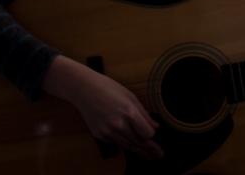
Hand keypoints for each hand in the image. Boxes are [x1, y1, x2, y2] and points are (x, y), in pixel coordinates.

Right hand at [43, 55, 162, 159]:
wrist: (85, 90)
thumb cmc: (110, 89)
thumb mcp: (131, 97)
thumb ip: (144, 114)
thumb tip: (156, 126)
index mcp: (129, 112)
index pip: (146, 133)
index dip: (151, 134)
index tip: (153, 132)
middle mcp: (118, 124)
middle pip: (138, 142)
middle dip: (150, 148)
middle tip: (160, 154)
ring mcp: (107, 131)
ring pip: (127, 146)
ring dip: (139, 150)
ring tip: (149, 155)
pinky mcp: (99, 135)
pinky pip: (116, 143)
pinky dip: (124, 143)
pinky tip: (130, 143)